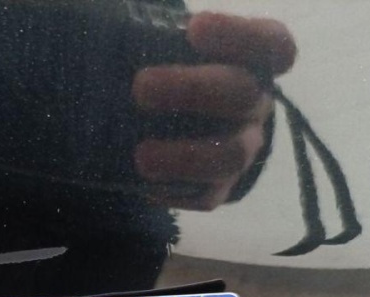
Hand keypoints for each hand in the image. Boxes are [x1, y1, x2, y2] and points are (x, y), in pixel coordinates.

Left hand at [133, 12, 296, 209]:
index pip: (269, 44)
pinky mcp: (217, 189)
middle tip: (140, 87)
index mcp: (248, 62)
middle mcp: (252, 105)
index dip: (239, 36)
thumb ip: (147, 34)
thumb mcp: (159, 46)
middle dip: (192, 90)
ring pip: (230, 155)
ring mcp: (239, 149)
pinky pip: (205, 195)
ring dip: (185, 155)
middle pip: (241, 94)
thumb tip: (100, 27)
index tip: (194, 28)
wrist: (160, 128)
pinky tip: (143, 183)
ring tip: (141, 156)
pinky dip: (175, 190)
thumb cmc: (161, 72)